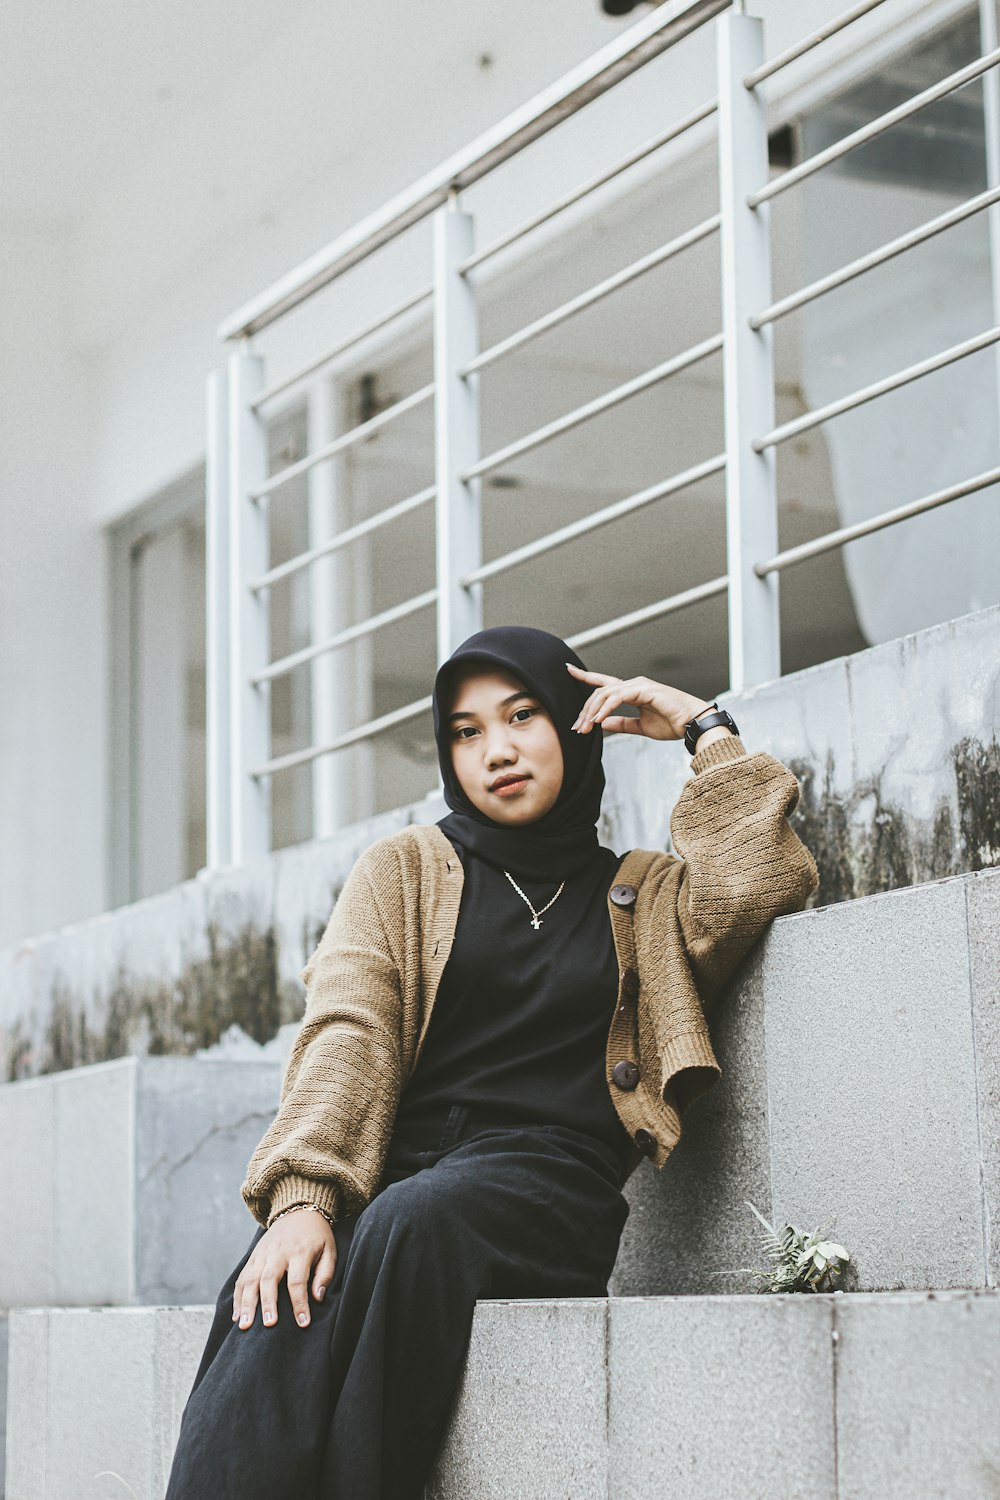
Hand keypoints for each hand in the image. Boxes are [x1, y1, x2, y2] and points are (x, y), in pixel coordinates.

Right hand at [232, 1208, 336, 1330]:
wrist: (298, 1210)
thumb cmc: (317, 1236)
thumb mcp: (329, 1250)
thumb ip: (325, 1274)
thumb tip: (318, 1298)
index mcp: (299, 1252)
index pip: (297, 1281)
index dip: (300, 1303)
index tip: (303, 1323)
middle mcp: (278, 1253)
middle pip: (269, 1279)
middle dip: (268, 1303)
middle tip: (268, 1324)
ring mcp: (262, 1254)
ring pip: (250, 1279)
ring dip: (246, 1303)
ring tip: (245, 1326)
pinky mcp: (253, 1256)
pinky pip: (242, 1277)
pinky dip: (237, 1297)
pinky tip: (236, 1316)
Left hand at [566, 663, 715, 741]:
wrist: (692, 724)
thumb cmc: (672, 723)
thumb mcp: (640, 727)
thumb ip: (622, 724)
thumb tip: (603, 724)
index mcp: (632, 691)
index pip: (604, 683)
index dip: (585, 676)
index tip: (569, 669)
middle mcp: (634, 684)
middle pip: (600, 692)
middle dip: (585, 710)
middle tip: (577, 728)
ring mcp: (639, 685)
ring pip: (606, 694)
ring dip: (592, 712)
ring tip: (585, 728)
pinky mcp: (644, 690)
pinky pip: (618, 697)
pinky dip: (606, 709)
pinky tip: (598, 720)